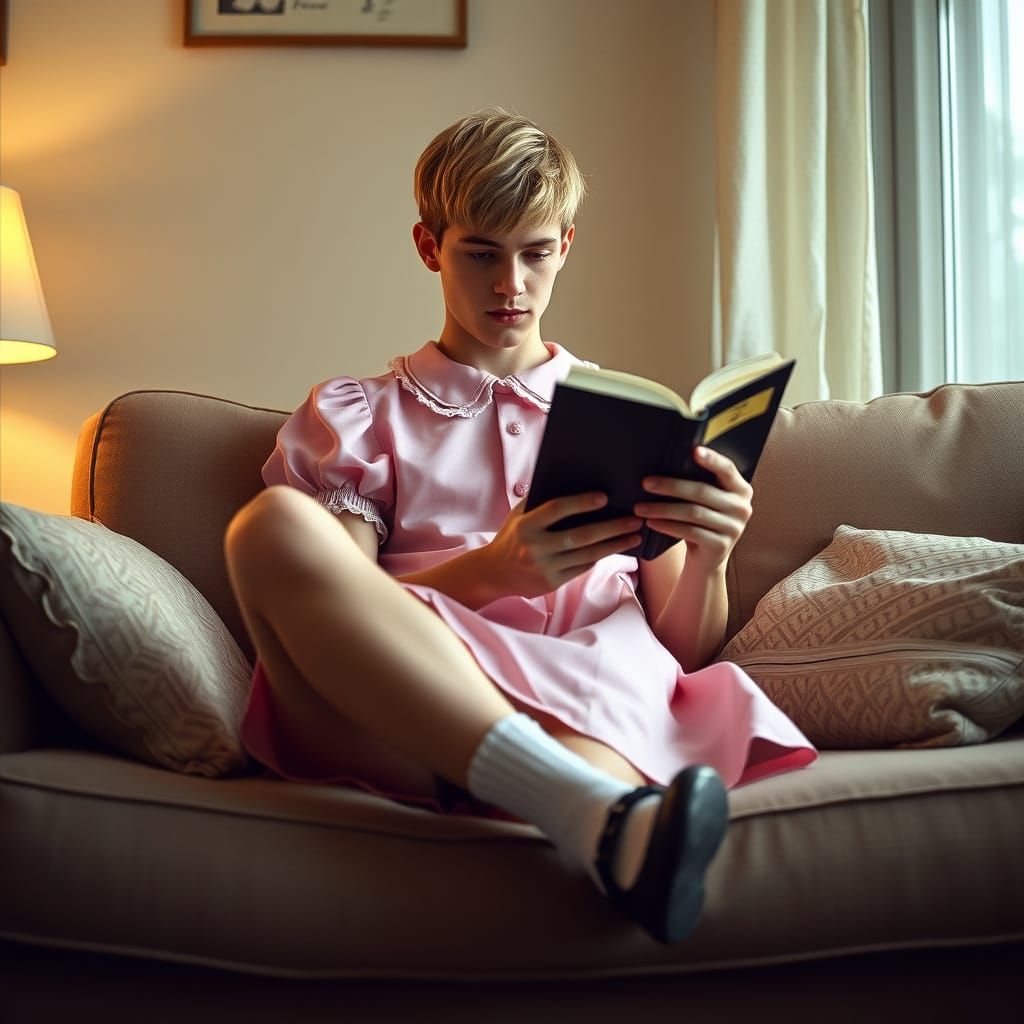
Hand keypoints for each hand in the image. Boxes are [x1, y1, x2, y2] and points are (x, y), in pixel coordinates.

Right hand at [479, 493, 642, 598]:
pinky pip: (582, 568)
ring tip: (634, 536)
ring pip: (587, 555)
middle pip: (581, 536)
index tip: (604, 498)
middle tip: (634, 520)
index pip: (557, 509)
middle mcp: (535, 547)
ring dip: (614, 545)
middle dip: (611, 528)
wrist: (493, 573)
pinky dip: (599, 557)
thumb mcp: (518, 515)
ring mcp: (544, 567)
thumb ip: (539, 500)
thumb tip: (570, 481)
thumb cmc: (511, 537)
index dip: (581, 503)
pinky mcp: (551, 583)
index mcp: (526, 525)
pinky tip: (614, 548)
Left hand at [633, 447, 752, 574]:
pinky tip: (651, 522)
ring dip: (663, 508)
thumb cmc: (701, 522)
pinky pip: (690, 532)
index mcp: (741, 489)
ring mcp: (734, 528)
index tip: (694, 450)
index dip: (712, 459)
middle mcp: (742, 507)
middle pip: (703, 491)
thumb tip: (666, 462)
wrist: (707, 559)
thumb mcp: (704, 502)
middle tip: (646, 483)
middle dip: (671, 486)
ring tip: (640, 507)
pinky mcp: (720, 546)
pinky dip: (667, 526)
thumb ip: (697, 483)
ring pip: (693, 512)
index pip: (727, 469)